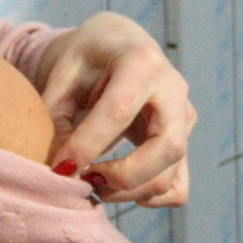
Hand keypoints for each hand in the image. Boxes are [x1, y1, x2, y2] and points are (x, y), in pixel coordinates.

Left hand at [38, 13, 195, 206]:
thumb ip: (57, 118)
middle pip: (165, 148)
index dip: (88, 145)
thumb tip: (63, 169)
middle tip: (83, 177)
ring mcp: (185, 118)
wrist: (119, 45)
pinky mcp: (185, 142)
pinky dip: (146, 197)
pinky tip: (116, 183)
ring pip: (170, 176)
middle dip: (120, 177)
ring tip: (92, 181)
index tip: (60, 168)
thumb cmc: (87, 59)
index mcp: (142, 61)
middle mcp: (174, 89)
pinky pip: (176, 189)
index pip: (120, 110)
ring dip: (128, 192)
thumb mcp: (63, 75)